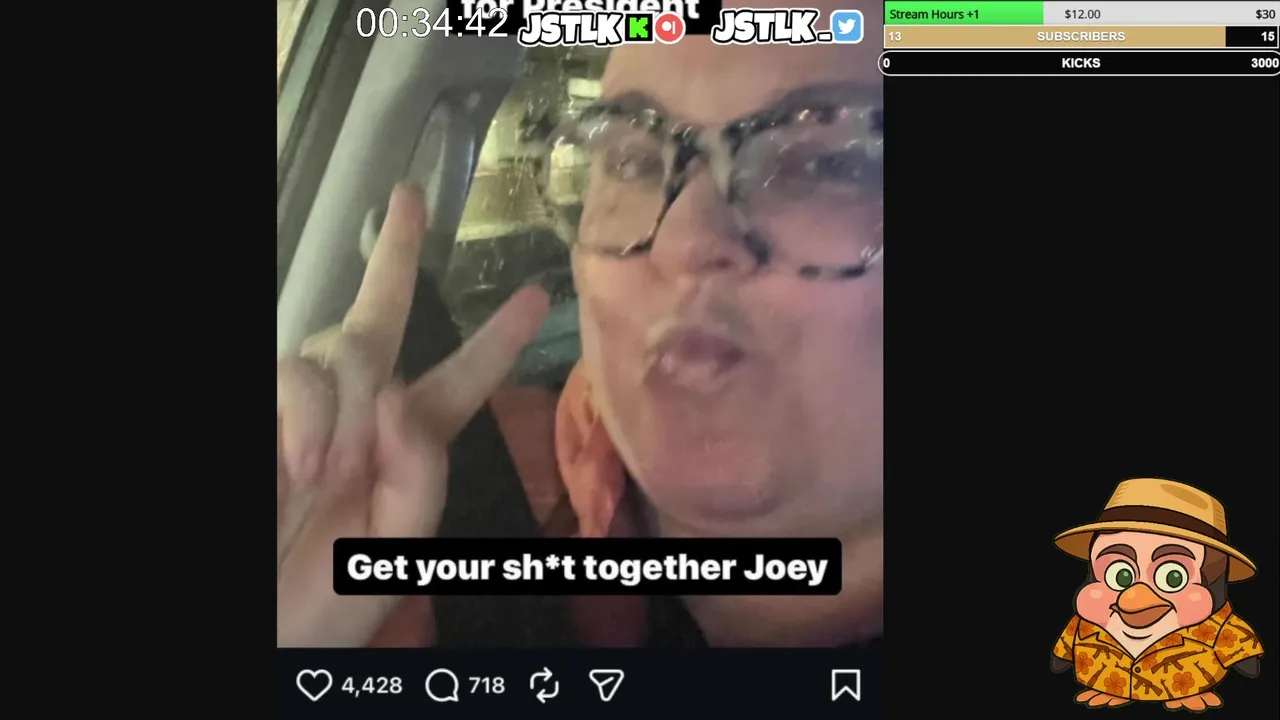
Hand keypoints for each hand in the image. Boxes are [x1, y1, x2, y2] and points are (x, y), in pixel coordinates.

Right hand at [276, 184, 549, 646]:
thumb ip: (420, 476)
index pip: (460, 382)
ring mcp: (309, 410)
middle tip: (407, 200)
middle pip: (382, 320)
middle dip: (396, 257)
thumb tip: (400, 397)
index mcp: (411, 447)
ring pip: (343, 350)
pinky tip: (310, 464)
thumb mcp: (400, 552)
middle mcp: (361, 415)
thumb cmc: (331, 601)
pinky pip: (294, 379)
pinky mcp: (269, 411)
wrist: (268, 629)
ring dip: (351, 402)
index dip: (495, 341)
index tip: (534, 296)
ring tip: (334, 471)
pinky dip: (309, 416)